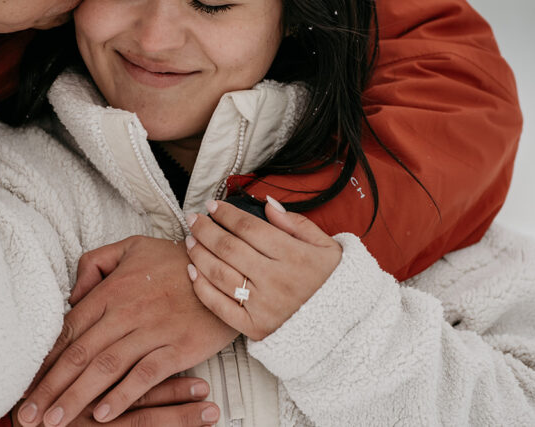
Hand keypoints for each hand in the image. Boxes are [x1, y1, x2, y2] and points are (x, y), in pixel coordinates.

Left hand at [17, 236, 236, 425]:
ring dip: (77, 397)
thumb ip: (95, 264)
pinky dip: (123, 396)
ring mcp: (153, 330)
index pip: (70, 327)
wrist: (230, 268)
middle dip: (50, 387)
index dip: (45, 358)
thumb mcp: (133, 247)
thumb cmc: (178, 262)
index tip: (24, 382)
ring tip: (54, 421)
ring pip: (107, 367)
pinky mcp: (178, 347)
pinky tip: (103, 414)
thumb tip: (71, 293)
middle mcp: (128, 310)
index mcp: (113, 289)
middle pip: (81, 352)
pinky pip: (145, 375)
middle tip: (26, 414)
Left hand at [185, 198, 341, 340]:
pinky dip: (201, 287)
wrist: (344, 329)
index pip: (249, 228)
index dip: (227, 214)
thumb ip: (296, 224)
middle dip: (206, 229)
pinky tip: (192, 270)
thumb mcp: (326, 247)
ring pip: (219, 273)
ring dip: (199, 253)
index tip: (213, 205)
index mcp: (294, 255)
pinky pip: (219, 305)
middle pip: (228, 247)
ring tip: (190, 240)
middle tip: (193, 218)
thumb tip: (267, 205)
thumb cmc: (333, 283)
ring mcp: (263, 305)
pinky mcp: (254, 327)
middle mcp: (275, 279)